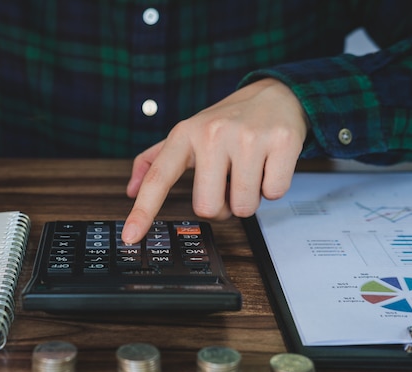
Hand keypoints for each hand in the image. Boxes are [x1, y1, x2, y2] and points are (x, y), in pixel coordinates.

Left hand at [122, 78, 307, 243]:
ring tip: (249, 171)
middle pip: (209, 209)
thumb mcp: (186, 134)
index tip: (130, 237)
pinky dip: (272, 187)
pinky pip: (274, 194)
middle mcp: (212, 134)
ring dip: (248, 198)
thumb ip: (154, 162)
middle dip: (222, 205)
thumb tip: (131, 191)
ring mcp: (247, 137)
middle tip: (227, 181)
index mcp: (184, 135)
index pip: (158, 178)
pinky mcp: (281, 142)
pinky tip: (269, 164)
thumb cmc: (225, 122)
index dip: (142, 211)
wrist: (274, 94)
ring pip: (244, 207)